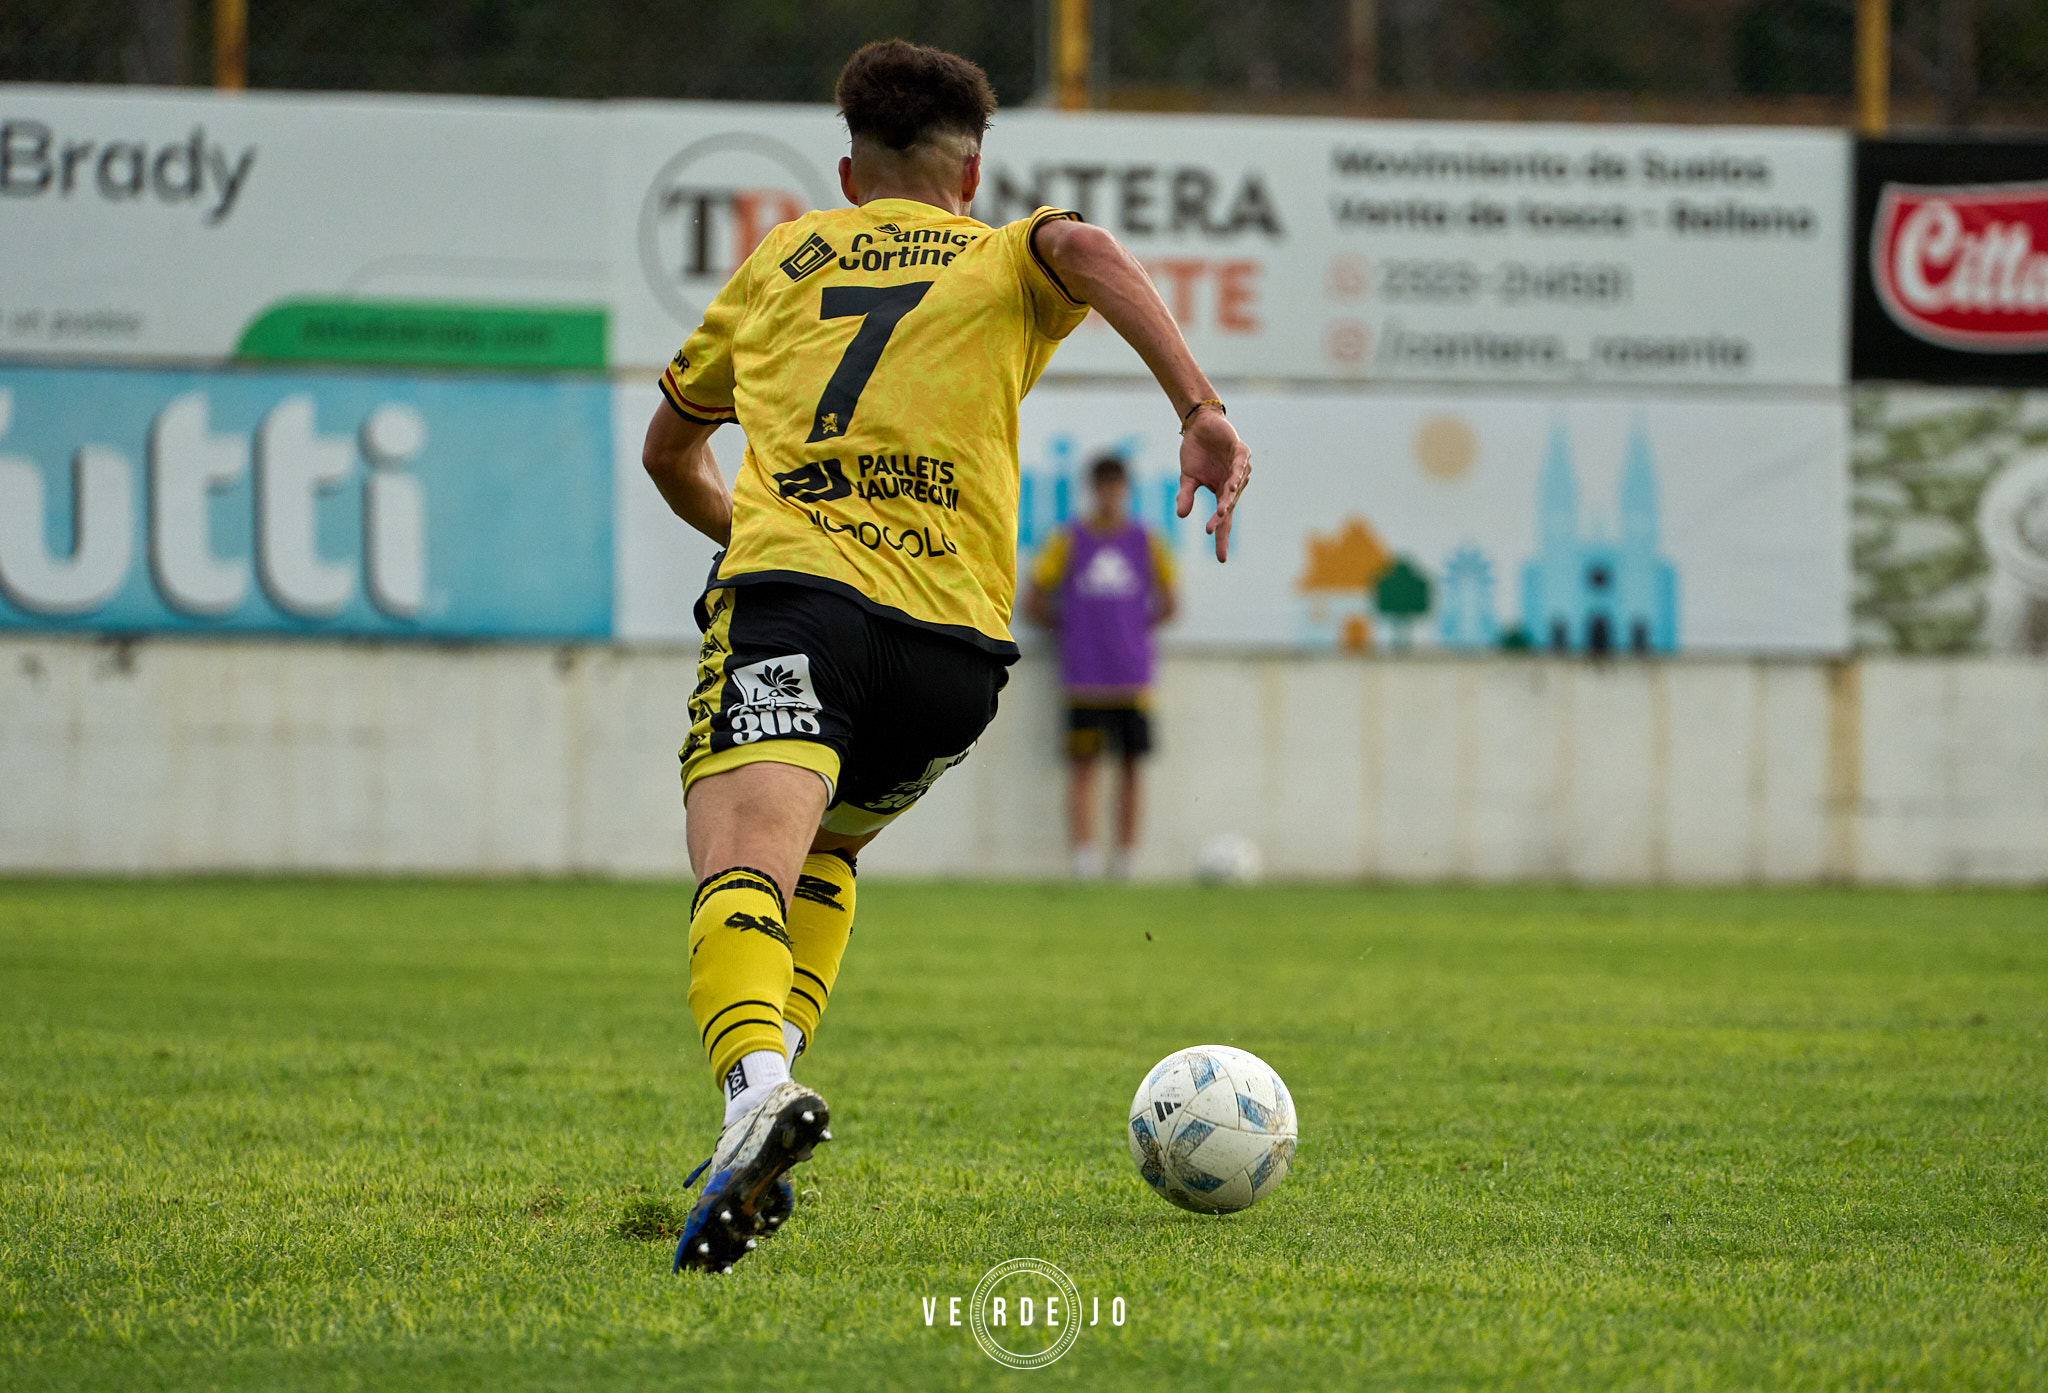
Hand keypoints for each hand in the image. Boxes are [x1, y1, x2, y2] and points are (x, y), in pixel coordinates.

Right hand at [1175, 408, 1251, 562]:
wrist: (1200, 425)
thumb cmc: (1196, 453)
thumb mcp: (1187, 478)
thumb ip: (1186, 496)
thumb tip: (1180, 516)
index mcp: (1222, 493)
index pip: (1224, 520)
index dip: (1222, 538)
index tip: (1222, 558)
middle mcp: (1233, 483)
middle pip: (1229, 507)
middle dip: (1220, 520)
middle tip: (1210, 531)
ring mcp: (1239, 467)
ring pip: (1235, 488)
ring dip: (1228, 500)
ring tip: (1220, 513)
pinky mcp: (1240, 451)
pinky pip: (1239, 465)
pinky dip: (1236, 475)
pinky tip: (1230, 486)